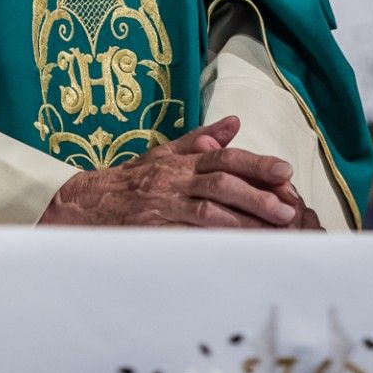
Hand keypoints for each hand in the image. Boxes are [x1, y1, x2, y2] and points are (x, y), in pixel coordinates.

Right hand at [38, 115, 302, 227]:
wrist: (84, 205)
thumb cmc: (130, 180)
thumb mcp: (164, 153)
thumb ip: (201, 139)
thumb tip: (235, 122)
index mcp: (180, 161)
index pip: (224, 157)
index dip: (256, 163)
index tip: (285, 172)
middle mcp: (173, 181)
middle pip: (221, 184)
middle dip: (257, 195)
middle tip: (288, 208)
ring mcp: (162, 208)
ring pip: (208, 212)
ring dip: (243, 221)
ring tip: (273, 231)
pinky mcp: (152, 233)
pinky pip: (186, 239)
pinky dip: (213, 243)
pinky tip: (236, 249)